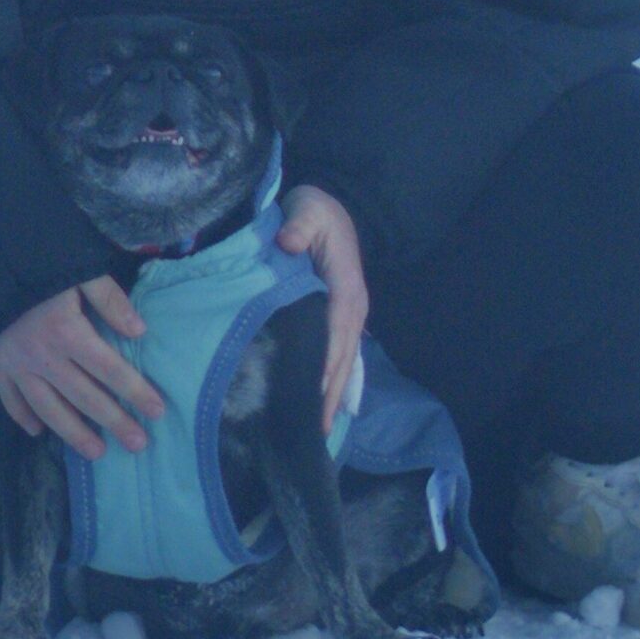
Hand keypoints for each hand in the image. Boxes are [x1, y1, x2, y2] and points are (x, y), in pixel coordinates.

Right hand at [0, 277, 166, 459]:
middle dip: (114, 422)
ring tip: (97, 453)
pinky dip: (24, 418)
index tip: (157, 411)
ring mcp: (16, 367)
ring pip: (49, 409)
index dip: (136, 391)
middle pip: (84, 397)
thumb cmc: (34, 265)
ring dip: (74, 433)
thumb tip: (139, 331)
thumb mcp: (78, 270)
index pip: (109, 369)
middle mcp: (43, 358)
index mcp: (67, 332)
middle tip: (138, 444)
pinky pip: (10, 401)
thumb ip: (109, 299)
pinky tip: (38, 432)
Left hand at [278, 185, 368, 437]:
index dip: (325, 365)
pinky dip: (333, 381)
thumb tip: (287, 244)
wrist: (331, 206)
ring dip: (333, 395)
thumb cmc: (315, 211)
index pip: (335, 333)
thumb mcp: (307, 210)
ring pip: (343, 362)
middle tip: (317, 433)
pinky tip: (322, 404)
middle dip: (331, 394)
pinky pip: (339, 355)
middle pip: (343, 358)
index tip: (314, 397)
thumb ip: (299, 226)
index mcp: (345, 288)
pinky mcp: (339, 317)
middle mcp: (352, 308)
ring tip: (321, 431)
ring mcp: (348, 315)